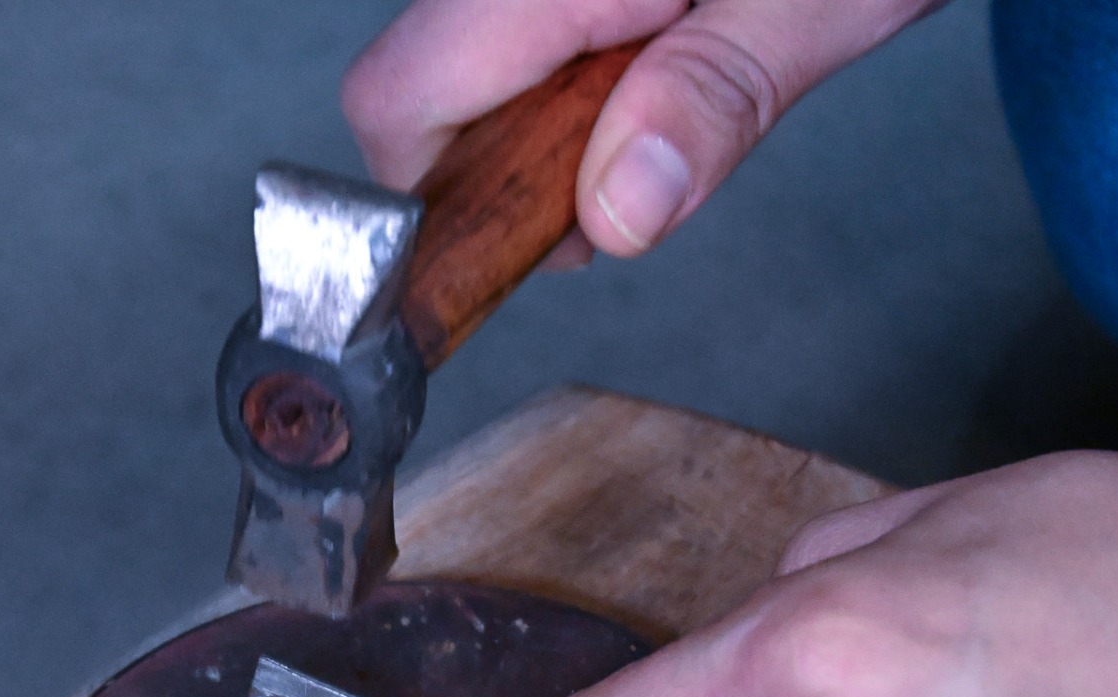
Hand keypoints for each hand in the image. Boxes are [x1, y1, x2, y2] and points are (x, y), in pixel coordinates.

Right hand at [343, 0, 945, 261]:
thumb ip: (717, 95)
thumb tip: (619, 212)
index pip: (400, 101)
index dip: (444, 202)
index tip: (550, 240)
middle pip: (423, 91)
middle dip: (511, 169)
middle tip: (640, 176)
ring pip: (475, 67)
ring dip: (555, 127)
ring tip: (672, 105)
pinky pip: (527, 35)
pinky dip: (581, 81)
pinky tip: (664, 64)